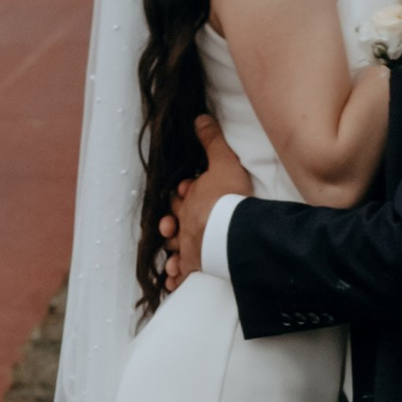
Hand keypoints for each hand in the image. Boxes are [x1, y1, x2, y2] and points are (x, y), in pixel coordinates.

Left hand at [166, 116, 252, 287]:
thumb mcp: (222, 161)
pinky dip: (177, 279)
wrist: (230, 230)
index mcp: (189, 201)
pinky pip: (183, 276)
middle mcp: (184, 225)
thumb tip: (199, 118)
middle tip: (170, 229)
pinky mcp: (196, 267)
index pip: (181, 198)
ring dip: (173, 255)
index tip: (186, 192)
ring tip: (171, 261)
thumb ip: (211, 140)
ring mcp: (189, 247)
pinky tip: (173, 283)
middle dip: (171, 226)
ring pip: (176, 252)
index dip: (183, 195)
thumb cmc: (227, 197)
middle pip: (174, 226)